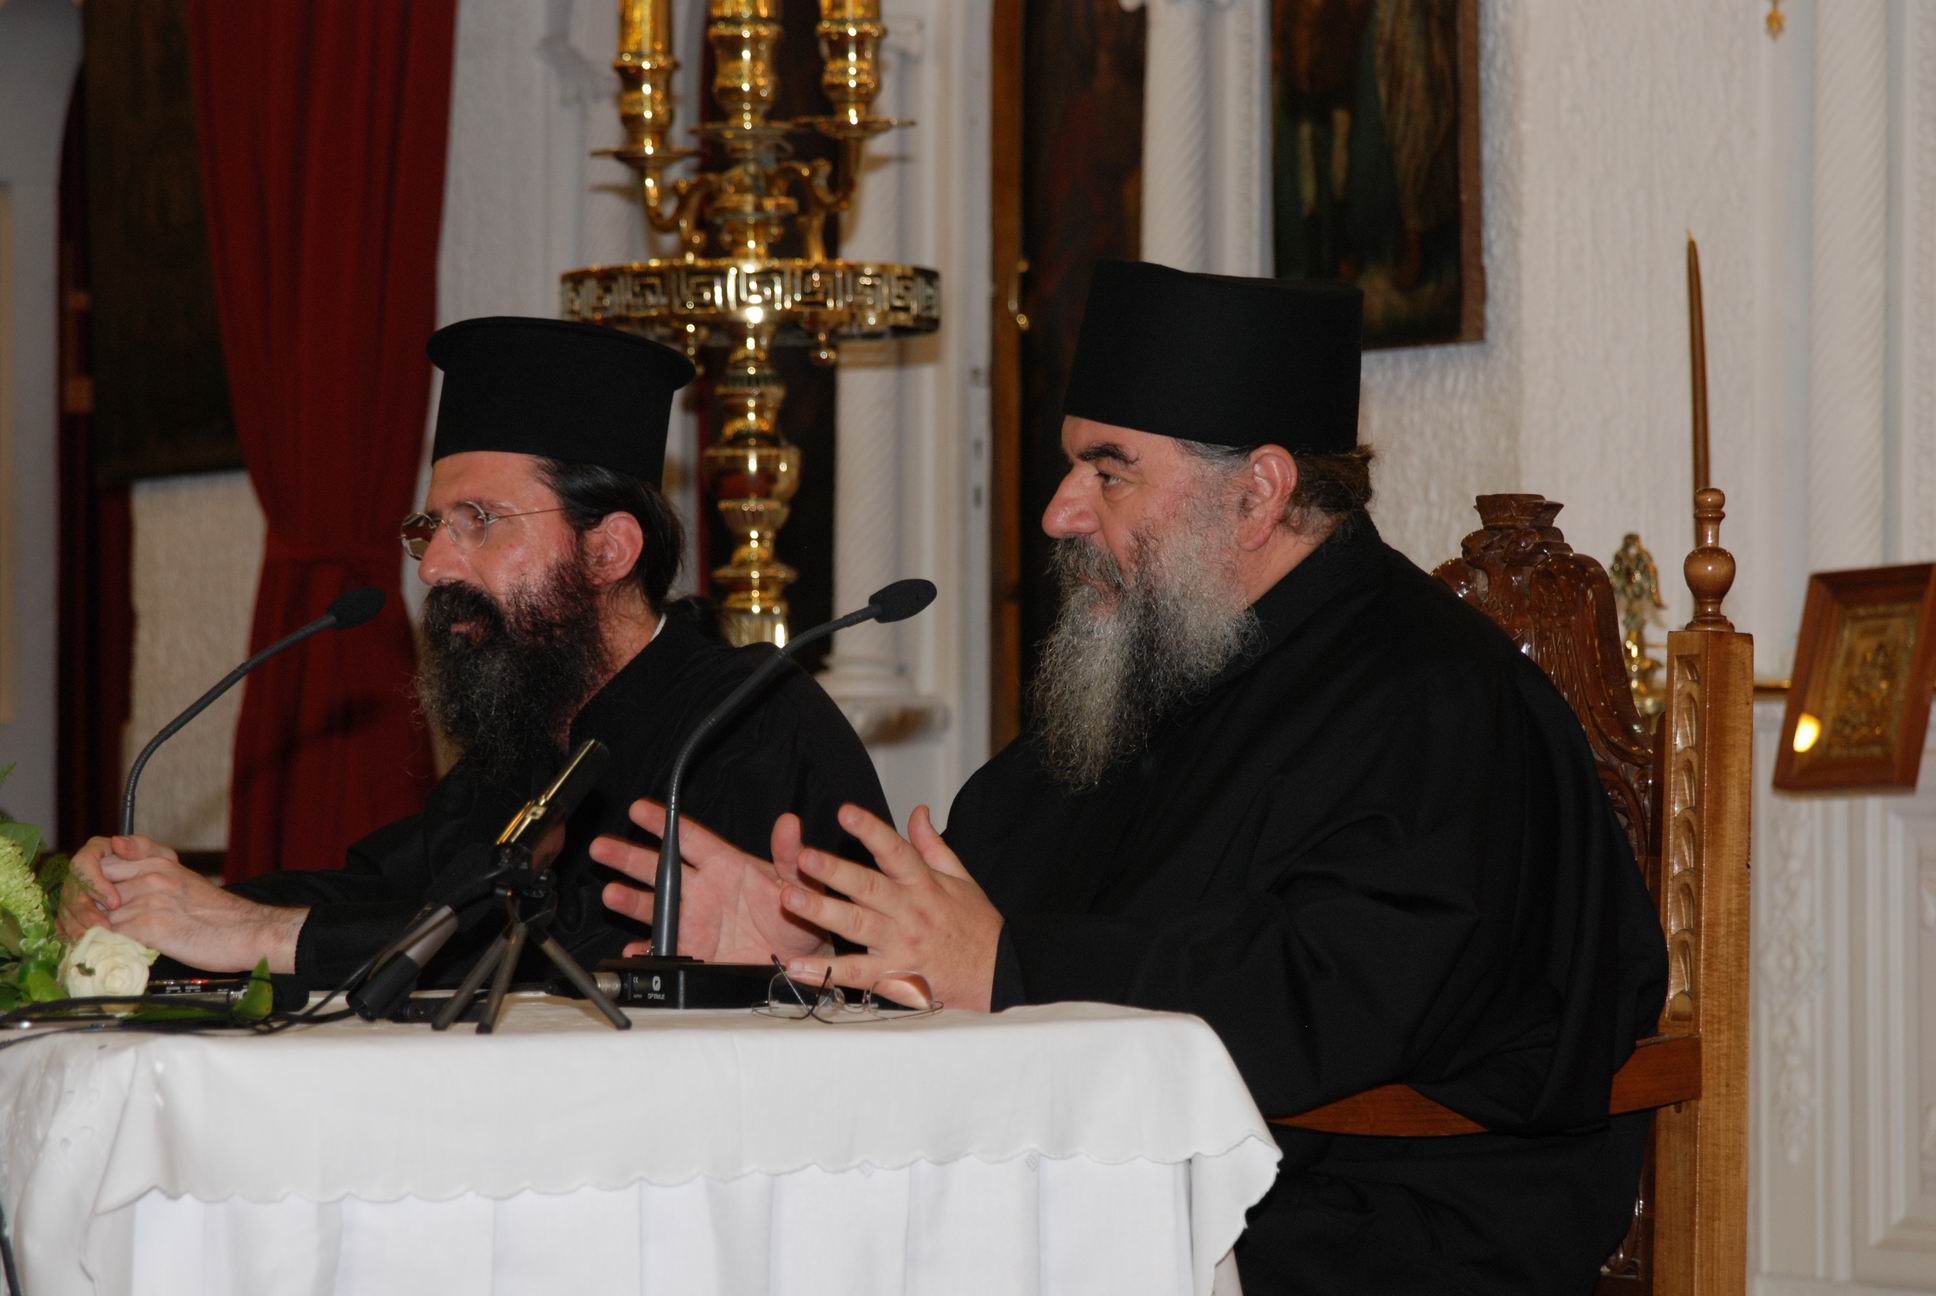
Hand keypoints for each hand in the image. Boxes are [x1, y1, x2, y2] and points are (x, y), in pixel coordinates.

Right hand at [56, 834, 154, 940]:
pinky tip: (87, 944)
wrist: (165, 894)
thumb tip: (116, 841)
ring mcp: (75, 891)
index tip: (115, 902)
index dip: (94, 883)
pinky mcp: (74, 911)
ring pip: (66, 908)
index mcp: (98, 852)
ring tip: (96, 939)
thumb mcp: (160, 856)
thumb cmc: (162, 872)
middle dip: (87, 911)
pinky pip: (66, 923)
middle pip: (72, 889)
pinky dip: (75, 933)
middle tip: (104, 927)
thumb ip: (140, 846)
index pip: (84, 862)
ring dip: (79, 925)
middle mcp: (82, 871)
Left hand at [100, 851, 303, 973]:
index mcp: (159, 861)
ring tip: (98, 940)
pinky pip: (108, 934)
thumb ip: (150, 871)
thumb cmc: (218, 914)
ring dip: (90, 928)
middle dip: (83, 903)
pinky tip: (112, 950)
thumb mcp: (184, 879)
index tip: (91, 896)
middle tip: (88, 922)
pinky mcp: (149, 926)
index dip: (89, 877)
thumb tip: (116, 882)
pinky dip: (104, 944)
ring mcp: (148, 899)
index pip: (102, 857)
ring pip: (96, 912)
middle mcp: (150, 875)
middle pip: (92, 883)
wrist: (247, 932)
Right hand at [590, 799, 829, 964]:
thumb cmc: (799, 914)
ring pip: (653, 906)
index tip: (640, 809)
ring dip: (630, 900)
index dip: (664, 823)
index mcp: (725, 865)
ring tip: (612, 894)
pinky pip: (662, 950)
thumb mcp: (799, 882)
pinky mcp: (693, 952)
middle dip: (628, 857)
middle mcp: (702, 889)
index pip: (688, 837)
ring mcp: (693, 921)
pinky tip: (634, 950)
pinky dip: (646, 951)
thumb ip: (790, 856)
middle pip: (658, 868)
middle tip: (602, 847)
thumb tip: (790, 823)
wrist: (802, 959)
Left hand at [780, 804, 1001, 1012]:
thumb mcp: (961, 877)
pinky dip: (825, 972)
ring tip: (790, 898)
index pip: (895, 850)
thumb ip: (932, 845)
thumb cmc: (977, 925)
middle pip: (867, 887)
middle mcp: (908, 912)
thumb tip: (917, 812)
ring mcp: (899, 945)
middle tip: (803, 856)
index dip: (870, 829)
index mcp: (923, 884)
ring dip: (821, 911)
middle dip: (834, 871)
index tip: (846, 811)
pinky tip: (798, 967)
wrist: (998, 972)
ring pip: (855, 926)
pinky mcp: (894, 976)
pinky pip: (855, 974)